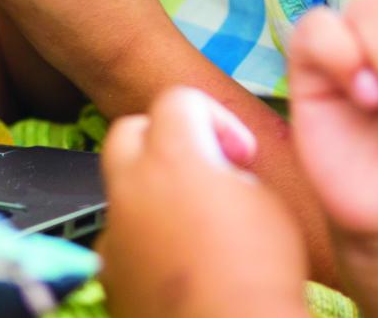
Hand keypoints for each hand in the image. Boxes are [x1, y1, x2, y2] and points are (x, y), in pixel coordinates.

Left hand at [100, 88, 307, 317]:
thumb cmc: (259, 276)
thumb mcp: (267, 203)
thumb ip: (233, 171)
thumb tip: (222, 173)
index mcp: (173, 158)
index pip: (177, 101)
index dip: (215, 118)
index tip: (237, 151)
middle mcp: (133, 187)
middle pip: (130, 132)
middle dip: (165, 140)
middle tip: (203, 167)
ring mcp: (114, 232)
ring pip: (124, 188)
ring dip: (154, 192)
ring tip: (196, 221)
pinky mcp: (110, 272)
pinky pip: (123, 237)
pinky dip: (146, 238)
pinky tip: (181, 260)